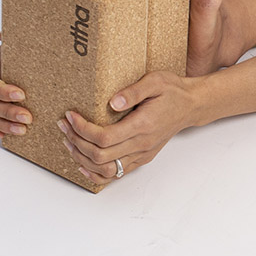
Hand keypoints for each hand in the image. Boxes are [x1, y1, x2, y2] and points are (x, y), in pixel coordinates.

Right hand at [0, 35, 31, 138]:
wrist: (28, 64)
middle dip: (7, 111)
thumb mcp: (19, 46)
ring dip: (6, 124)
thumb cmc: (22, 56)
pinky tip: (7, 136)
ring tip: (24, 129)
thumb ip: (11, 39)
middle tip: (27, 116)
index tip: (21, 94)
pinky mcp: (0, 113)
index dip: (3, 91)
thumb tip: (2, 34)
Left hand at [57, 70, 199, 184]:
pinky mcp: (142, 158)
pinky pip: (116, 174)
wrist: (191, 105)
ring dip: (82, 158)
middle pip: (100, 155)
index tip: (70, 116)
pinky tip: (84, 164)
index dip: (82, 129)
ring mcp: (142, 154)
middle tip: (64, 126)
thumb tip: (112, 102)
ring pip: (106, 169)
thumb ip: (133, 91)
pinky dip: (96, 174)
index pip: (104, 137)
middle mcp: (141, 144)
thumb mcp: (155, 81)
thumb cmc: (173, 91)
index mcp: (142, 125)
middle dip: (76, 141)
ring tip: (69, 142)